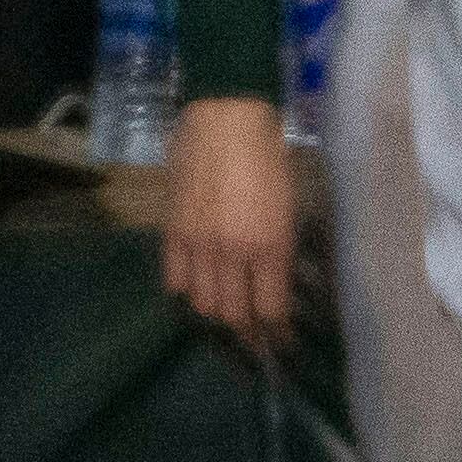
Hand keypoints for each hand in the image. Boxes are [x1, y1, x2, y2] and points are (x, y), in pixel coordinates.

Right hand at [162, 95, 301, 357]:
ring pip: (202, 302)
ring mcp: (197, 245)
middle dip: (247, 332)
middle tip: (256, 337)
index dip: (276, 332)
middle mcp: (231, 252)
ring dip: (218, 312)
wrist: (226, 119)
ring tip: (230, 314)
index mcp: (269, 245)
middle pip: (233, 313)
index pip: (270, 309)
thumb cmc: (271, 157)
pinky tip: (198, 288)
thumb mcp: (291, 206)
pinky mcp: (171, 232)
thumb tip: (275, 282)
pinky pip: (174, 280)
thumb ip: (280, 248)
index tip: (282, 342)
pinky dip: (187, 291)